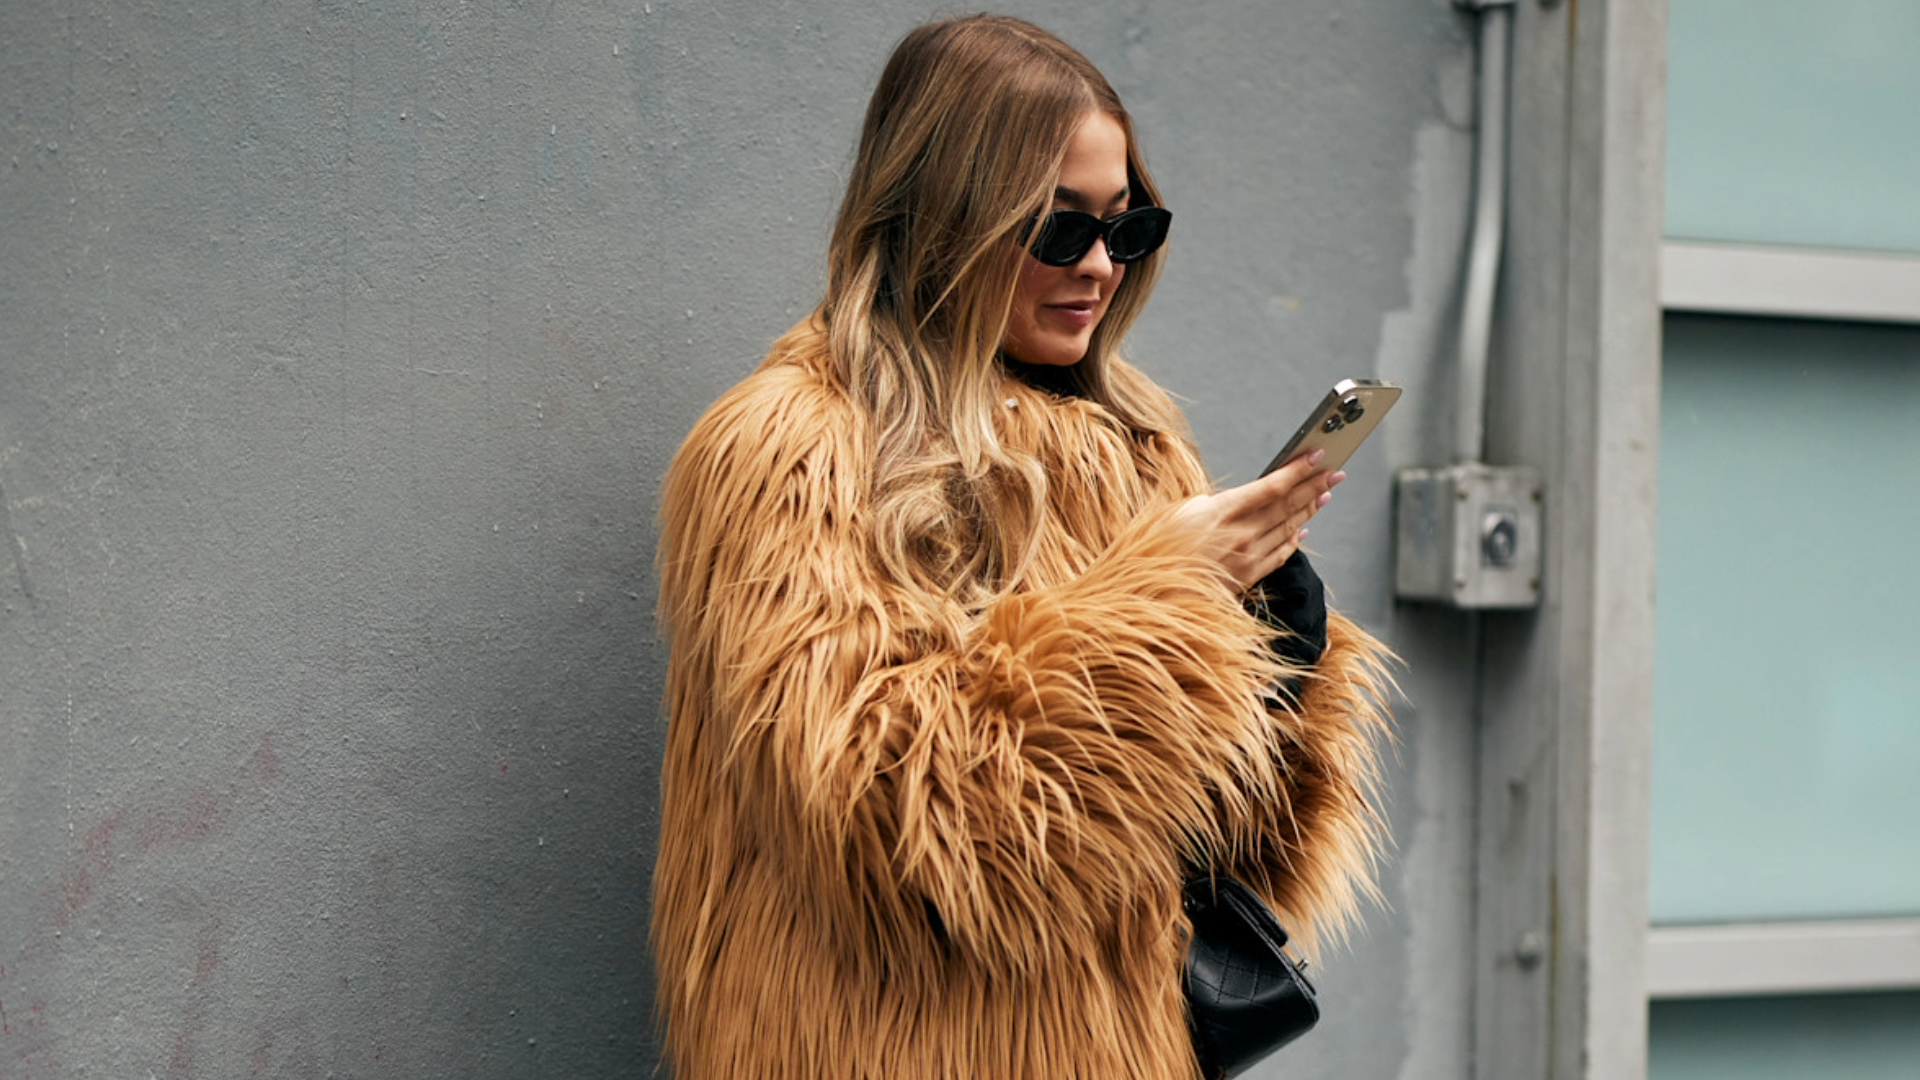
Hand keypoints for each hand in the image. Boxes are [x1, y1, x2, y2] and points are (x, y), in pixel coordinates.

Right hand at [1171, 450, 1344, 590]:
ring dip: (1309, 509)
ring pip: (1288, 528)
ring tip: (1325, 493)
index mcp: (1219, 511)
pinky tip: (1302, 530)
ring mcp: (1246, 558)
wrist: (1153, 596)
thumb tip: (1241, 499)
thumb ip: (1214, 503)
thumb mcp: (1179, 513)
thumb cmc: (1160, 549)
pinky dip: (1294, 540)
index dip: (1298, 470)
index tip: (1317, 455)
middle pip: (1287, 505)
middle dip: (1314, 485)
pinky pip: (1279, 555)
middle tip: (1335, 471)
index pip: (1270, 486)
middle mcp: (1239, 534)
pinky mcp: (1247, 578)